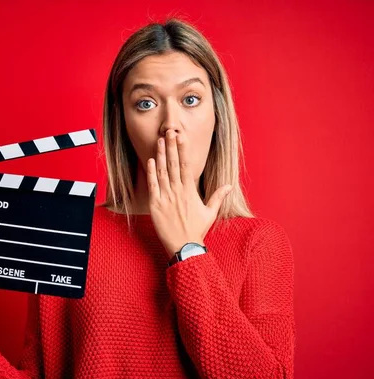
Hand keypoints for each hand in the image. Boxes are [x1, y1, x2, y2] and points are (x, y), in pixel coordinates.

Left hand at [147, 130, 231, 258]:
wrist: (183, 245)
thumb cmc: (196, 229)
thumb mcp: (210, 212)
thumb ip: (218, 197)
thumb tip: (229, 186)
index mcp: (190, 191)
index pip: (186, 166)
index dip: (183, 150)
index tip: (181, 137)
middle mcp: (178, 191)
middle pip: (174, 164)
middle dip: (171, 147)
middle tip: (169, 132)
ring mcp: (166, 197)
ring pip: (163, 172)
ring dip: (161, 155)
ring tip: (160, 141)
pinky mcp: (156, 205)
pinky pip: (153, 185)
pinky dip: (152, 173)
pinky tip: (151, 161)